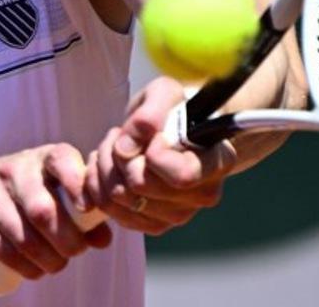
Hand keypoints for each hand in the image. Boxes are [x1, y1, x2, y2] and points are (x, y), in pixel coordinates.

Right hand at [0, 144, 111, 280]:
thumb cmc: (18, 193)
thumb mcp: (46, 189)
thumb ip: (79, 210)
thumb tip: (104, 238)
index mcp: (39, 157)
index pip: (61, 159)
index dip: (77, 183)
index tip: (88, 209)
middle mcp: (12, 170)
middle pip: (43, 210)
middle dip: (66, 240)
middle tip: (76, 251)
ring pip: (24, 237)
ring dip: (48, 260)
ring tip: (57, 264)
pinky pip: (4, 251)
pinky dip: (26, 267)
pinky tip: (34, 270)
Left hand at [86, 77, 236, 234]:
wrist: (173, 128)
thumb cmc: (174, 109)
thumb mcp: (165, 93)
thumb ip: (150, 113)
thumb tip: (127, 147)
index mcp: (218, 162)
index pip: (182, 176)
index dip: (154, 155)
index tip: (153, 136)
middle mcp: (203, 194)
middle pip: (141, 187)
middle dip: (119, 155)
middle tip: (120, 136)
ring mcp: (179, 215)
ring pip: (120, 199)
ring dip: (106, 168)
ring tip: (114, 147)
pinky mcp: (154, 225)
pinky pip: (112, 211)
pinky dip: (100, 185)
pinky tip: (110, 166)